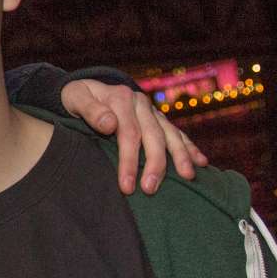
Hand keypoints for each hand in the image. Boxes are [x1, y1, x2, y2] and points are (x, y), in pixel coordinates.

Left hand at [60, 78, 207, 193]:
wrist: (86, 88)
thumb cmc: (77, 98)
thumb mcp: (75, 97)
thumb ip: (90, 110)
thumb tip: (109, 124)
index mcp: (121, 99)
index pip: (128, 134)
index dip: (129, 161)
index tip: (127, 186)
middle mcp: (140, 103)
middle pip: (152, 136)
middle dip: (155, 164)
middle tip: (151, 189)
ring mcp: (152, 110)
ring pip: (170, 134)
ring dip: (180, 156)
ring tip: (187, 177)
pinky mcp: (158, 118)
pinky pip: (177, 133)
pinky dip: (190, 147)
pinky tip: (201, 162)